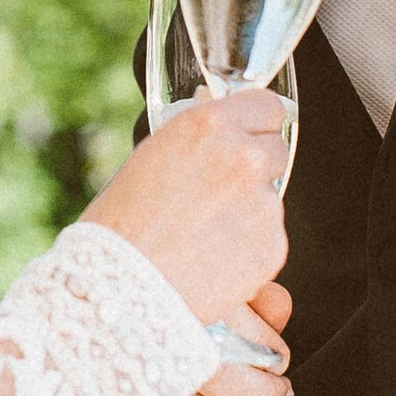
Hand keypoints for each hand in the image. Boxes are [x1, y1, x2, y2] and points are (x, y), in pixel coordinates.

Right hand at [82, 89, 289, 323]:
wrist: (120, 288)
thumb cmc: (122, 225)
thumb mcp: (151, 156)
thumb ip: (195, 135)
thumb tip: (215, 112)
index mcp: (209, 125)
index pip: (267, 106)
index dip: (256, 123)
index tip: (251, 134)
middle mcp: (243, 157)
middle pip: (276, 148)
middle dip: (254, 166)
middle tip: (219, 191)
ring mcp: (262, 203)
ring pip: (270, 196)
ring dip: (249, 209)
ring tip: (204, 232)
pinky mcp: (273, 245)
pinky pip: (270, 236)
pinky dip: (250, 246)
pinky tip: (213, 255)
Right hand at [137, 282, 293, 395]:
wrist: (81, 325)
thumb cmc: (150, 304)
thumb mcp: (200, 285)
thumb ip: (244, 295)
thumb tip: (278, 309)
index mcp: (178, 297)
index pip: (247, 334)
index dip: (271, 351)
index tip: (276, 357)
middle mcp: (154, 341)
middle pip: (226, 378)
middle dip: (263, 394)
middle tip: (275, 394)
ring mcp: (136, 386)